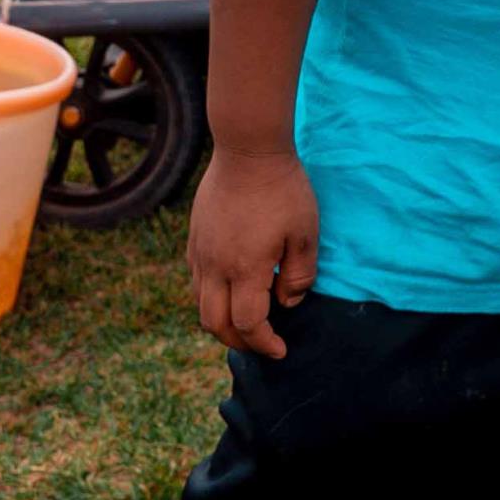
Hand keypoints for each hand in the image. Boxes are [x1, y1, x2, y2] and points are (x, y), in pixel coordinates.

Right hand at [187, 148, 318, 357]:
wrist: (247, 149)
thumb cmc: (284, 189)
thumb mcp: (305, 233)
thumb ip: (299, 275)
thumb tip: (287, 303)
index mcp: (245, 269)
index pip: (248, 324)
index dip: (264, 344)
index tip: (281, 350)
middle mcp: (215, 266)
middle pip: (214, 324)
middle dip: (238, 341)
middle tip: (262, 342)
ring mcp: (200, 252)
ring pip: (200, 304)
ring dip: (221, 321)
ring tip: (246, 320)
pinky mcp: (194, 238)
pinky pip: (197, 280)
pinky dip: (212, 297)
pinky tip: (233, 287)